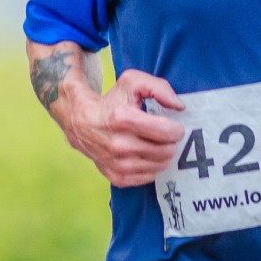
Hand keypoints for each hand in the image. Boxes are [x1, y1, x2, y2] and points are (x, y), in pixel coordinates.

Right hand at [66, 69, 184, 187]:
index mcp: (123, 119)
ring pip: (161, 165)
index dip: (176, 128)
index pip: (166, 132)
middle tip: (163, 134)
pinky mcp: (118, 178)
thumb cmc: (112, 101)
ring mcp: (118, 164)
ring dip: (163, 154)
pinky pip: (150, 176)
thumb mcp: (133, 82)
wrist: (81, 123)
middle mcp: (120, 145)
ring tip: (154, 142)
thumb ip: (160, 88)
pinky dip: (153, 165)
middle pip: (167, 150)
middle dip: (170, 141)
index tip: (173, 125)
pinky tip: (145, 154)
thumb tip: (179, 107)